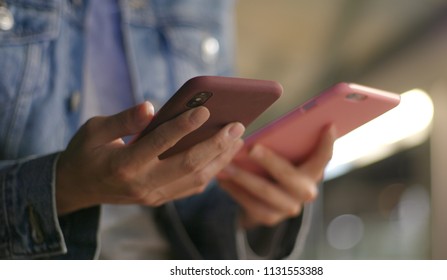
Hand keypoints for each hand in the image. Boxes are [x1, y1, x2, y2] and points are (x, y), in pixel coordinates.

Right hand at [56, 102, 243, 214]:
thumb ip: (124, 120)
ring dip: (220, 159)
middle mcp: (142, 184)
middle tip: (237, 126)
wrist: (76, 188)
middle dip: (216, 145)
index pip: (160, 143)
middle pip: (188, 165)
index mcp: (123, 165)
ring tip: (238, 139)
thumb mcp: (95, 129)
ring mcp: (153, 196)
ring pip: (195, 180)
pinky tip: (223, 155)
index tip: (206, 110)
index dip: (183, 126)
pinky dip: (211, 172)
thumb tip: (151, 107)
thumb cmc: (86, 152)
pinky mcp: (159, 200)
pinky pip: (191, 188)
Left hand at [218, 126, 335, 228]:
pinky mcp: (270, 217)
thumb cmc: (278, 165)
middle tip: (251, 148)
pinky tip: (223, 179)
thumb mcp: (285, 156)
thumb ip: (284, 144)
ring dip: (243, 177)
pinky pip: (251, 204)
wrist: (268, 201)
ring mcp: (288, 207)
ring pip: (265, 191)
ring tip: (225, 165)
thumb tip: (262, 127)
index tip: (327, 125)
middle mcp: (306, 192)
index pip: (324, 157)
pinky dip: (235, 190)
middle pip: (288, 175)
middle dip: (269, 161)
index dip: (327, 143)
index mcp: (313, 172)